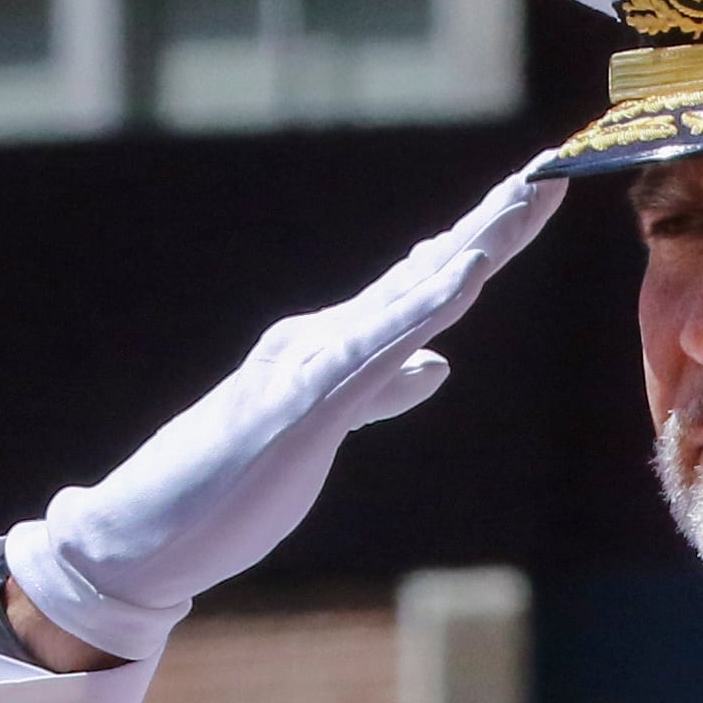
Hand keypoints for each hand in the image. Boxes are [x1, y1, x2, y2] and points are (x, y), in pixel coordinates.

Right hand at [3, 164, 565, 666]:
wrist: (149, 531)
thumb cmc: (230, 490)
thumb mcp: (326, 432)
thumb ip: (380, 394)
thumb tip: (437, 367)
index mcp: (334, 348)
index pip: (420, 286)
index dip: (478, 243)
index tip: (527, 201)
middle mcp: (325, 337)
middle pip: (428, 272)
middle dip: (493, 223)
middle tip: (553, 172)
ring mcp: (315, 362)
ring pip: (414, 292)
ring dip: (474, 243)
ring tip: (526, 198)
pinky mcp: (309, 399)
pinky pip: (381, 342)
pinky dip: (429, 303)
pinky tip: (470, 272)